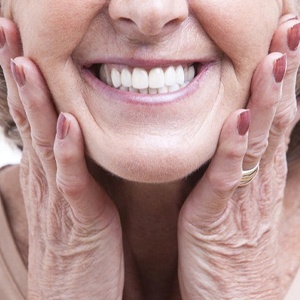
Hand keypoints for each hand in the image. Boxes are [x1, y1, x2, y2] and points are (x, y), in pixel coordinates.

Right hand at [0, 18, 123, 298]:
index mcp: (50, 169)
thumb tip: (73, 133)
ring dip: (35, 100)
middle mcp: (48, 176)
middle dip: (18, 71)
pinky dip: (68, 150)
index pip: (33, 113)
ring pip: (44, 139)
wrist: (73, 294)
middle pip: (30, 116)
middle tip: (9, 29)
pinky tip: (66, 122)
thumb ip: (72, 165)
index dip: (25, 76)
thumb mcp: (73, 196)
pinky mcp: (80, 217)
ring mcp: (60, 196)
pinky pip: (72, 179)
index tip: (20, 39)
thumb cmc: (78, 244)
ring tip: (26, 61)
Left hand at [178, 15, 299, 299]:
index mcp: (268, 176)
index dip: (288, 81)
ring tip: (277, 58)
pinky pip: (228, 176)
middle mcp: (263, 180)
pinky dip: (234, 147)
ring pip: (260, 140)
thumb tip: (259, 140)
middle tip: (294, 29)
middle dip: (288, 75)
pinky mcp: (219, 216)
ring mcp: (245, 197)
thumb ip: (256, 174)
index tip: (289, 44)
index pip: (283, 119)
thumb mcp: (257, 210)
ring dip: (269, 99)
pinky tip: (240, 119)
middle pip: (280, 119)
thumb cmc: (242, 257)